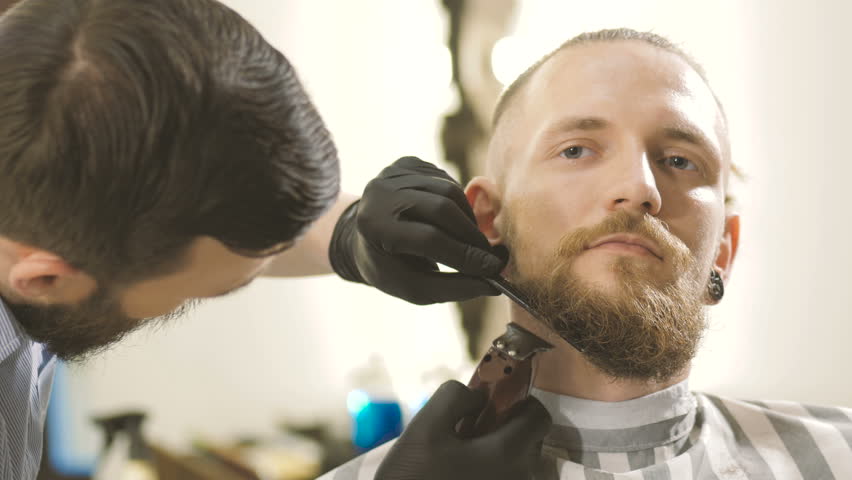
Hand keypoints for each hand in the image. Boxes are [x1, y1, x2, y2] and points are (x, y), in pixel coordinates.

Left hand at [328, 156, 507, 304]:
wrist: (362, 239)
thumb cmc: (390, 268)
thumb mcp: (414, 287)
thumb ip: (453, 287)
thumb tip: (494, 283)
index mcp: (373, 226)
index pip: (428, 239)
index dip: (463, 254)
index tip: (491, 268)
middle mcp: (379, 193)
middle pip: (442, 207)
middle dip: (471, 234)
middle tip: (489, 255)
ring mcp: (392, 173)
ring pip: (449, 189)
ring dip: (468, 218)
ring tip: (471, 240)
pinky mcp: (405, 163)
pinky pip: (445, 179)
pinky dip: (457, 202)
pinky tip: (452, 219)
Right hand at [374, 380, 550, 479]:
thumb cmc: (413, 476)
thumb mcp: (425, 425)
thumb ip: (456, 396)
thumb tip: (479, 396)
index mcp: (509, 454)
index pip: (539, 417)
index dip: (520, 403)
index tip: (494, 404)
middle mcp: (519, 478)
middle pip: (529, 441)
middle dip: (505, 428)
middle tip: (468, 431)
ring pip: (515, 463)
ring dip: (495, 453)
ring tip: (458, 459)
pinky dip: (489, 473)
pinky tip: (459, 475)